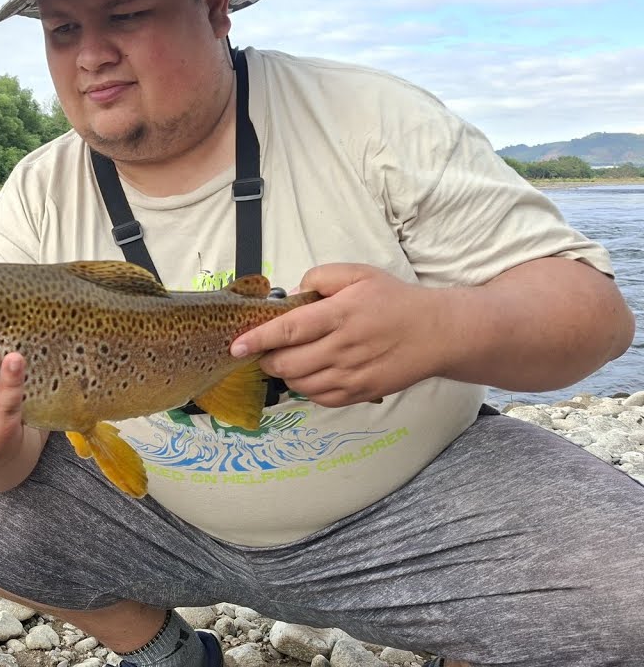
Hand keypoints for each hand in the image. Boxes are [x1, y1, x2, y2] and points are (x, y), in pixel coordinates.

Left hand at [229, 263, 447, 407]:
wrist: (437, 333)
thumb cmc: (395, 302)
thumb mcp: (358, 274)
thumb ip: (319, 278)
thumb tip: (291, 295)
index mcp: (340, 314)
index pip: (288, 330)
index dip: (257, 339)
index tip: (236, 345)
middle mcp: (343, 347)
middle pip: (287, 364)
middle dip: (266, 359)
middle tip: (264, 350)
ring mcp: (352, 374)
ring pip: (299, 384)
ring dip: (284, 374)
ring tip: (288, 360)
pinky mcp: (359, 393)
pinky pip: (319, 398)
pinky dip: (306, 388)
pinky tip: (311, 372)